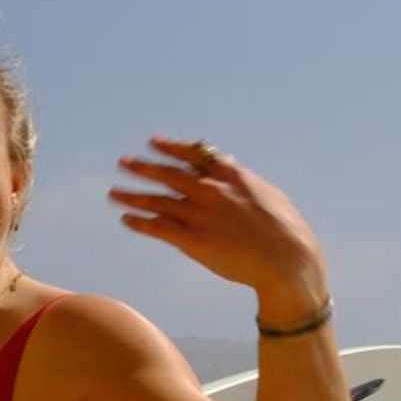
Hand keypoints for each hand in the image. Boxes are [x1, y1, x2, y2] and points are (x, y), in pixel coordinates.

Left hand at [108, 136, 326, 315]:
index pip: (193, 154)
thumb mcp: (267, 193)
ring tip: (113, 192)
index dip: (171, 148)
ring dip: (132, 195)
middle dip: (143, 167)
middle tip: (123, 162)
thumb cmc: (285, 229)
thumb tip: (231, 166)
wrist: (287, 258)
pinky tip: (126, 219)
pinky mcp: (193, 240)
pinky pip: (158, 227)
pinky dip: (140, 222)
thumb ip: (243, 179)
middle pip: (168, 174)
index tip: (154, 142)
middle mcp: (211, 190)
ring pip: (157, 200)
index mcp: (231, 174)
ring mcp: (200, 214)